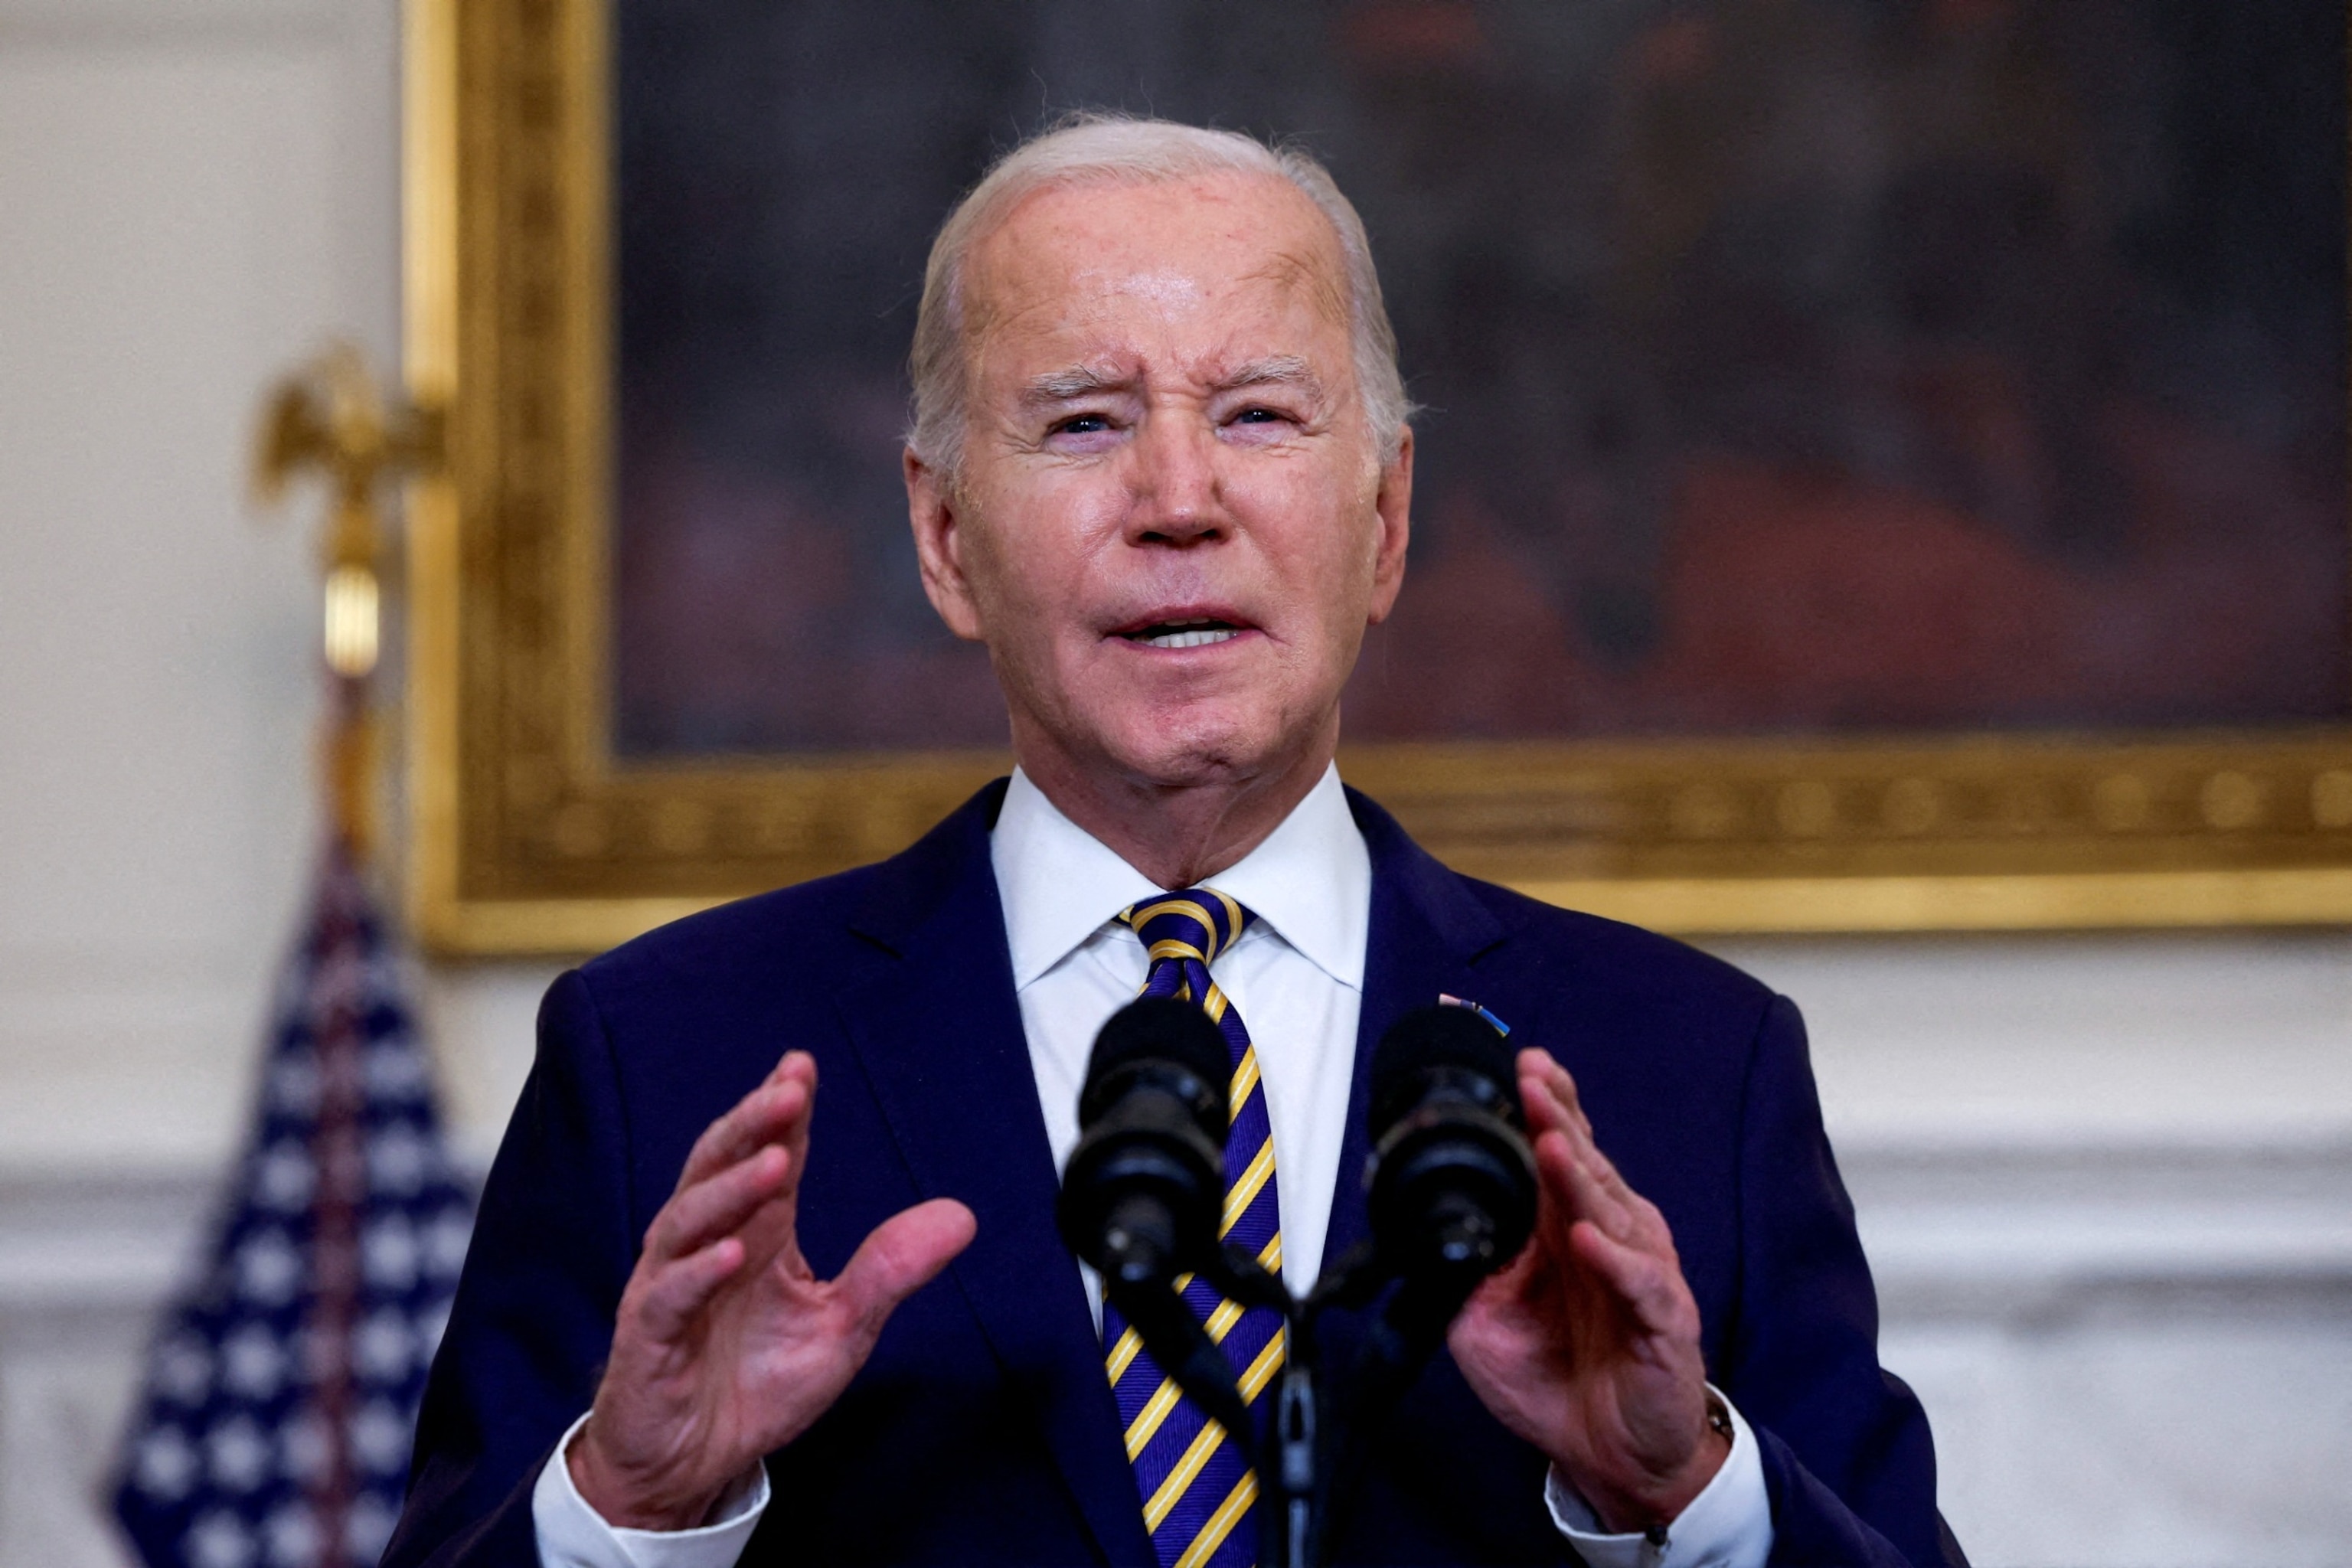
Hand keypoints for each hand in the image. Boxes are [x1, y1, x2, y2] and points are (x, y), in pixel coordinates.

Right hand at [568, 1051, 976, 1528]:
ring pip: (688, 1219)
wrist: (693, 1466)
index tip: (802, 1065)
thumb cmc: (756, 1384)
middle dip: (753, 1125)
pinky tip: (729, 1254)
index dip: (782, 1111)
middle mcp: (708, 1245)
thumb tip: (964, 1215)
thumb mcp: (842, 1328)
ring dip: (730, 1188)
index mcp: (757, 1233)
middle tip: (789, 1090)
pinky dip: (696, 1273)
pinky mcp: (648, 1339)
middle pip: (720, 1167)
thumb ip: (891, 1270)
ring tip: (775, 1162)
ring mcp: (671, 1287)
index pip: (767, 1155)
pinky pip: (668, 1297)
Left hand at [1448, 1049, 1727, 1532]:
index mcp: (1569, 1227)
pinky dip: (1614, 1262)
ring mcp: (1639, 1274)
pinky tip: (1588, 1241)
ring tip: (1553, 1143)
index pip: (1561, 1152)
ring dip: (1579, 1178)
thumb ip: (1471, 1267)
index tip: (1523, 1066)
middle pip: (1585, 1166)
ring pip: (1610, 1213)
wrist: (1612, 1455)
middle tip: (1533, 1082)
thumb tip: (1437, 1225)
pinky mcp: (1662, 1322)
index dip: (1547, 1109)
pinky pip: (1640, 1284)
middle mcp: (1609, 1237)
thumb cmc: (1560, 1377)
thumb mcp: (1488, 1319)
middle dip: (1558, 1121)